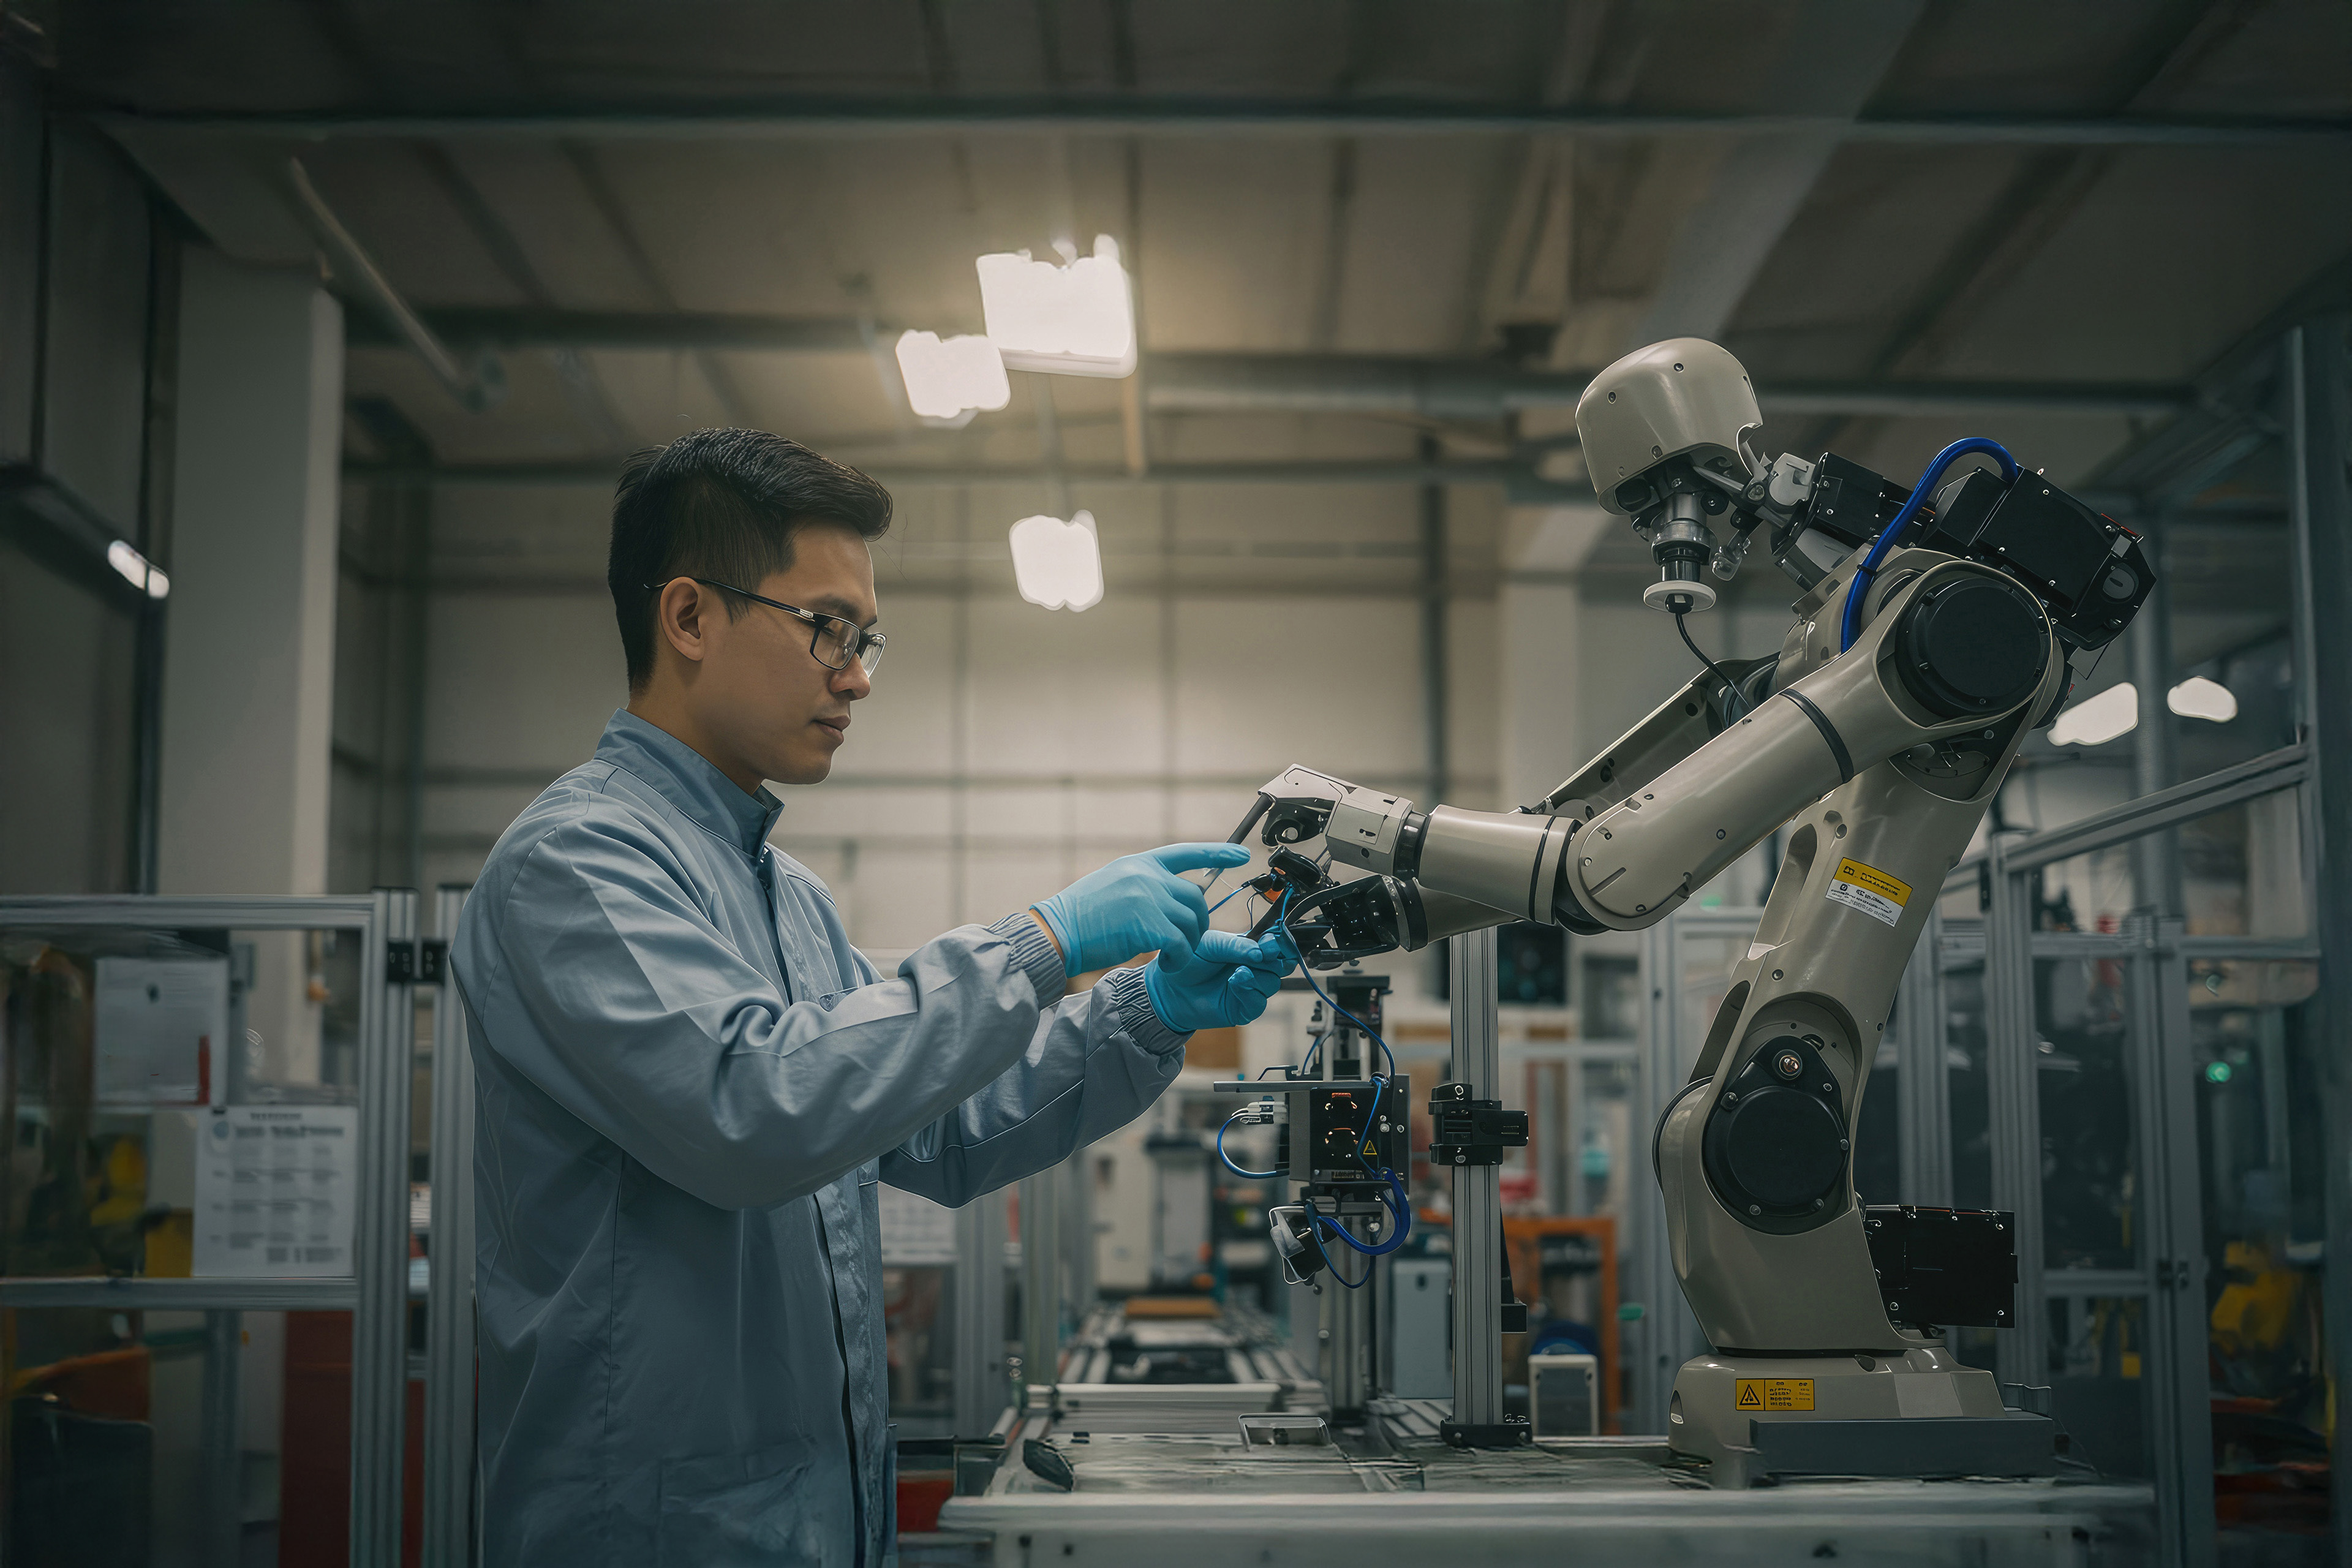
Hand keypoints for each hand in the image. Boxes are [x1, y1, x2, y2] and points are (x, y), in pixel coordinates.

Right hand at [1031, 843, 1249, 978]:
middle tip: (1189, 940)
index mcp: (1139, 863)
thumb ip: (1142, 885)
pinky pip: (1182, 944)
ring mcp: (1149, 899)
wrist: (1058, 933)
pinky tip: (1167, 966)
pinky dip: (1179, 959)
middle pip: (1195, 897)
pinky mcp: (1149, 925)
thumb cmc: (1080, 916)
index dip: (1216, 853)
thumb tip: (1169, 896)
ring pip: (1192, 923)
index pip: (1186, 852)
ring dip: (1188, 944)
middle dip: (1199, 921)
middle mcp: (1147, 876)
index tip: (1241, 854)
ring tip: (1172, 957)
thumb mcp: (1112, 884)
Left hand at [1144, 929, 1295, 1032]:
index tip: (1271, 942)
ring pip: (1273, 983)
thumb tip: (1261, 953)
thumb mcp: (1212, 943)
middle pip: (1282, 965)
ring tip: (1237, 972)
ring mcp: (1250, 989)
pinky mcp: (1242, 1009)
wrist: (1168, 987)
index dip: (1280, 943)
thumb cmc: (1188, 960)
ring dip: (1259, 975)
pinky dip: (1250, 992)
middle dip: (1275, 959)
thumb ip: (1237, 945)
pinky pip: (1258, 1003)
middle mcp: (1254, 968)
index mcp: (1249, 948)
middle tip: (1263, 955)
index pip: (1277, 945)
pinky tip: (1235, 983)